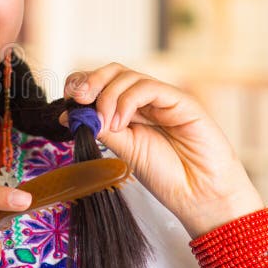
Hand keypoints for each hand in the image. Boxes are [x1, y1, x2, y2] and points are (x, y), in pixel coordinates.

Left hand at [62, 63, 263, 237]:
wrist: (200, 195)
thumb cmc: (166, 176)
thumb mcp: (122, 151)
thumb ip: (100, 130)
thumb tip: (68, 114)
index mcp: (129, 110)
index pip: (101, 84)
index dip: (82, 85)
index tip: (68, 102)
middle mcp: (145, 100)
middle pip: (112, 71)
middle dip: (89, 81)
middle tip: (77, 99)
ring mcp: (163, 98)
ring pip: (127, 76)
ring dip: (107, 96)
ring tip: (106, 125)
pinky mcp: (181, 101)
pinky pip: (148, 87)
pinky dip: (127, 100)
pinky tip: (120, 122)